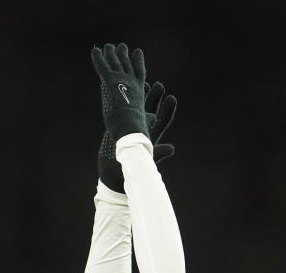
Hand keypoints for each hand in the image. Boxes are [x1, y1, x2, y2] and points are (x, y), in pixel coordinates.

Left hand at [91, 43, 147, 140]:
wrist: (131, 130)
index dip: (138, 62)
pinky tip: (95, 50)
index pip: (139, 73)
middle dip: (123, 55)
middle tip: (121, 46)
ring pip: (115, 62)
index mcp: (140, 92)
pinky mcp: (110, 82)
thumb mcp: (142, 121)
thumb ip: (143, 116)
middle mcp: (132, 83)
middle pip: (127, 64)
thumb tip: (150, 118)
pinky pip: (103, 66)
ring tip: (109, 46)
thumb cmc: (137, 132)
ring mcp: (122, 81)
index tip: (138, 52)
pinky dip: (98, 58)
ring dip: (111, 53)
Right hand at [98, 74, 178, 189]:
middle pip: (152, 111)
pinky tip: (125, 94)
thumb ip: (159, 153)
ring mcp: (131, 130)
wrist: (113, 176)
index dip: (167, 110)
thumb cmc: (130, 171)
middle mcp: (142, 132)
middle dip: (155, 99)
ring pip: (138, 111)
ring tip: (145, 84)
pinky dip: (127, 104)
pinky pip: (124, 114)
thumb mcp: (146, 161)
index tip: (172, 98)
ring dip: (142, 99)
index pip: (162, 121)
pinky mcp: (120, 130)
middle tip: (160, 85)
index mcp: (151, 137)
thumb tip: (171, 148)